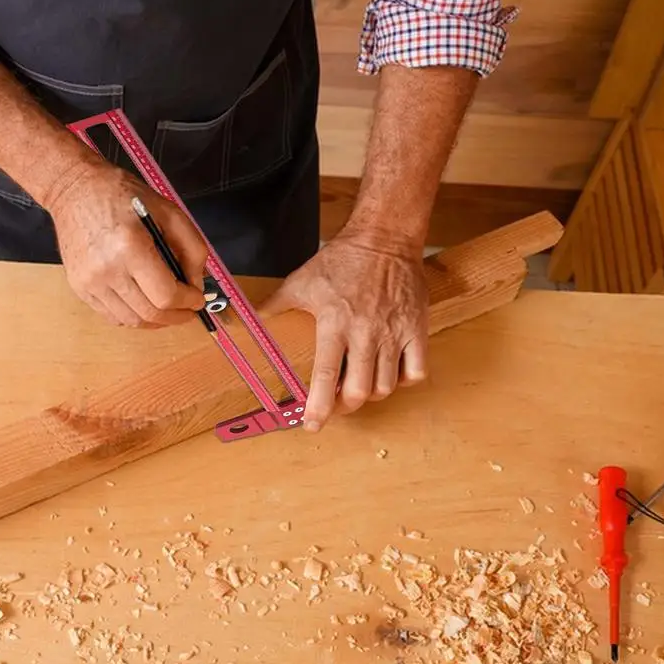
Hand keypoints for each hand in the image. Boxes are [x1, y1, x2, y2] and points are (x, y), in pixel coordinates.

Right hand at [46, 161, 207, 326]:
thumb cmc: (122, 196)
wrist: (75, 190)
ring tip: (170, 309)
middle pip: (150, 313)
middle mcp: (106, 269)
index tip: (198, 299)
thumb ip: (192, 249)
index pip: (166, 295)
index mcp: (130, 246)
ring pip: (132, 320)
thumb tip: (196, 284)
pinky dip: (135, 316)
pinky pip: (113, 316)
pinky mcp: (80, 287)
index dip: (188, 303)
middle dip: (177, 316)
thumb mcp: (170, 212)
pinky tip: (146, 304)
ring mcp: (89, 281)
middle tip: (189, 310)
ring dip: (157, 320)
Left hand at [261, 229, 428, 431]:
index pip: (326, 376)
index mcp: (335, 324)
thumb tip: (246, 317)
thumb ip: (274, 305)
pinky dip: (403, 380)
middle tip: (336, 404)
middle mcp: (366, 333)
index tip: (312, 425)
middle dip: (345, 407)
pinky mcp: (417, 329)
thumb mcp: (301, 281)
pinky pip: (416, 371)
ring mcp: (394, 333)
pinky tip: (390, 372)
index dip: (319, 407)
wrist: (384, 239)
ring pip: (387, 385)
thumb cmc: (341, 260)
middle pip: (360, 391)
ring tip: (360, 386)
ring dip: (371, 394)